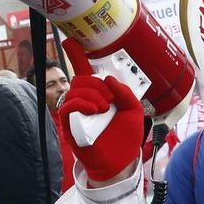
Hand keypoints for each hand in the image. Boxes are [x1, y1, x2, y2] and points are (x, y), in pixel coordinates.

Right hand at [55, 42, 144, 185]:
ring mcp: (76, 112)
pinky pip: (68, 105)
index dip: (76, 54)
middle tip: (110, 99)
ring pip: (75, 90)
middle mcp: (86, 101)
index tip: (70, 40)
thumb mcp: (135, 111)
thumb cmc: (125, 138)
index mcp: (100, 94)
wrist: (120, 162)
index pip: (84, 71)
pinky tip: (95, 110)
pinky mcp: (69, 124)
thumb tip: (108, 79)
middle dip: (97, 84)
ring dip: (93, 94)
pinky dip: (82, 103)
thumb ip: (126, 93)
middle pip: (82, 78)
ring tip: (105, 108)